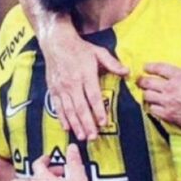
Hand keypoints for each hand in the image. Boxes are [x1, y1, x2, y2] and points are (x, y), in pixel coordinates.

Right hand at [43, 19, 127, 140]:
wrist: (56, 42)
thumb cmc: (80, 49)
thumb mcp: (98, 52)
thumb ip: (113, 63)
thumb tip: (127, 72)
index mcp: (85, 74)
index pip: (93, 96)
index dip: (98, 110)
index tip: (103, 123)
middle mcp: (72, 83)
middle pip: (80, 107)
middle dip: (87, 124)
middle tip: (93, 137)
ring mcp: (61, 88)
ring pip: (69, 110)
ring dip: (75, 125)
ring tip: (82, 137)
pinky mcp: (53, 90)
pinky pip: (58, 107)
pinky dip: (62, 118)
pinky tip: (67, 128)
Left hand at [139, 36, 180, 132]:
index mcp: (179, 76)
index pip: (157, 67)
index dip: (149, 67)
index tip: (146, 67)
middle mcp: (171, 88)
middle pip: (147, 82)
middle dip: (142, 81)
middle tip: (142, 81)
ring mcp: (169, 102)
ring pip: (147, 96)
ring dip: (147, 94)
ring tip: (148, 94)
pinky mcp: (169, 115)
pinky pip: (153, 110)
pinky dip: (152, 108)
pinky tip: (155, 106)